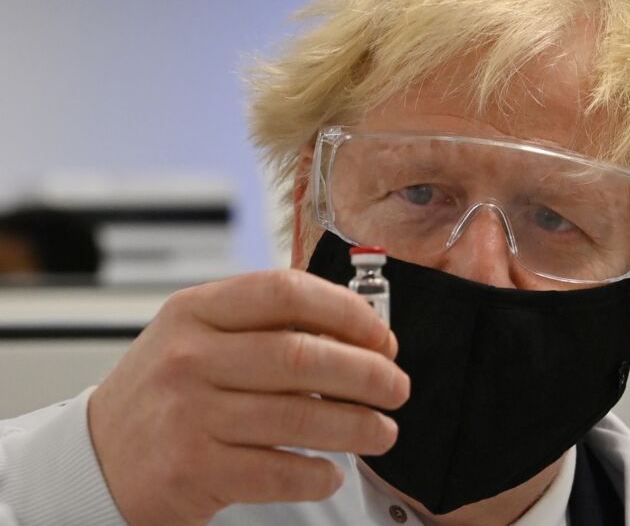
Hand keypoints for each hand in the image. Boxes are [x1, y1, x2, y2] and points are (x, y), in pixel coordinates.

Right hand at [88, 269, 407, 524]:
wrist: (96, 458)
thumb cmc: (163, 392)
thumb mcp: (198, 338)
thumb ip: (265, 328)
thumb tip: (355, 334)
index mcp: (195, 312)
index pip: (285, 292)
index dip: (347, 312)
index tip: (381, 336)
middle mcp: (189, 357)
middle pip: (301, 356)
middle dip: (367, 374)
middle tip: (396, 387)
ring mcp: (188, 414)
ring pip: (298, 417)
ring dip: (357, 427)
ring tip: (383, 431)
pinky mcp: (192, 470)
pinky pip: (277, 472)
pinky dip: (316, 475)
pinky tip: (330, 472)